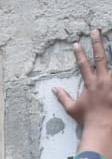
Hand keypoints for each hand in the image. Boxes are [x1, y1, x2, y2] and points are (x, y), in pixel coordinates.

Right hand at [54, 29, 111, 156]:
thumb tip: (54, 88)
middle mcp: (103, 80)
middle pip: (101, 58)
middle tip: (96, 31)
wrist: (103, 127)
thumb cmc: (87, 119)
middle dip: (97, 44)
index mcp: (90, 84)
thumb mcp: (72, 108)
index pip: (83, 65)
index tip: (77, 43)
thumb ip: (63, 97)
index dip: (80, 54)